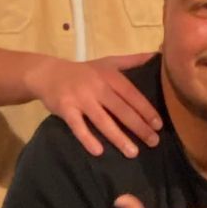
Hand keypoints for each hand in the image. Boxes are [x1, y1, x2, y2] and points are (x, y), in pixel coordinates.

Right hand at [24, 52, 160, 157]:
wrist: (48, 73)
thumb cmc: (84, 71)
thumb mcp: (108, 62)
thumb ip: (132, 61)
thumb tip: (157, 55)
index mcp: (110, 76)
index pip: (132, 94)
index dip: (146, 109)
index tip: (158, 125)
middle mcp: (97, 87)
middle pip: (121, 109)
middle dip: (138, 127)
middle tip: (154, 142)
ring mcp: (81, 98)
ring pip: (102, 121)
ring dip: (118, 138)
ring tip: (133, 152)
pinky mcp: (65, 109)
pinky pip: (77, 126)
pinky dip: (87, 138)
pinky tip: (98, 151)